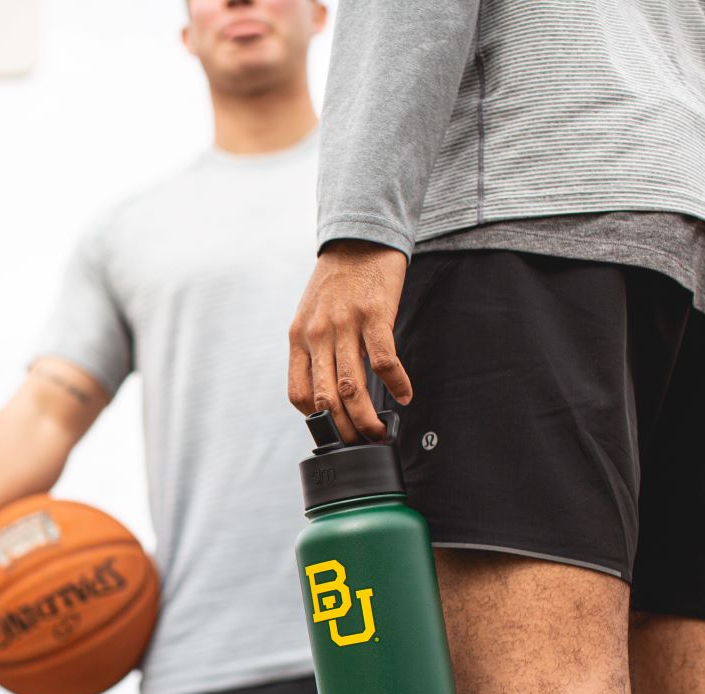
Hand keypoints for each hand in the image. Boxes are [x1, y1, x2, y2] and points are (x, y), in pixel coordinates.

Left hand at [288, 240, 412, 442]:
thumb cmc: (337, 282)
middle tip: (361, 443)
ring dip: (367, 417)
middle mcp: (317, 335)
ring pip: (351, 387)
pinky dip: (396, 383)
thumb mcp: (311, 315)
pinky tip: (405, 395)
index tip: (335, 430)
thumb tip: (328, 388)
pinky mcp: (374, 315)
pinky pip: (383, 361)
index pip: (299, 393)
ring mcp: (344, 326)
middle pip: (325, 399)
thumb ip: (315, 349)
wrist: (358, 239)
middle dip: (344, 429)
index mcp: (299, 339)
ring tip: (380, 431)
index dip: (316, 419)